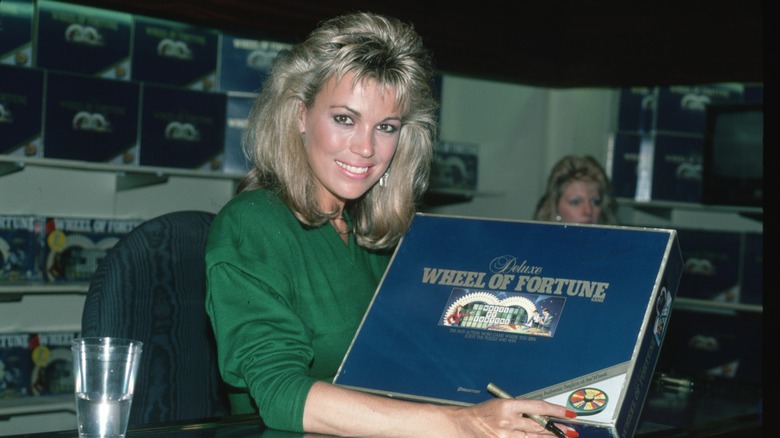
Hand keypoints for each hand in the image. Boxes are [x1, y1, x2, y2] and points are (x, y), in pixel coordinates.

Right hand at [451, 397, 577, 437]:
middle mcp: (508, 420)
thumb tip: (541, 417)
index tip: (569, 413)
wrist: (461, 425)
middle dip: (557, 429)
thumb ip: (520, 411)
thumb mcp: (500, 405)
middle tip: (571, 431)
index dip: (556, 411)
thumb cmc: (480, 414)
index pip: (538, 407)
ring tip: (563, 437)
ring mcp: (505, 435)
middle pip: (540, 426)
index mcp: (508, 405)